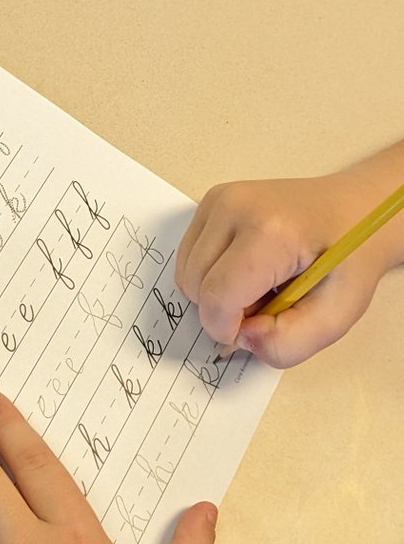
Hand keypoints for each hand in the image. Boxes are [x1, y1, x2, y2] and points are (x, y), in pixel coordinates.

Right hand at [176, 167, 395, 367]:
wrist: (356, 211)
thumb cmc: (349, 260)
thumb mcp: (335, 316)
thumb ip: (288, 344)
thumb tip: (240, 338)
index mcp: (272, 232)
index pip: (217, 297)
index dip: (229, 329)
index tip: (259, 326)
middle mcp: (236, 206)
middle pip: (195, 287)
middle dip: (224, 310)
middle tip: (268, 301)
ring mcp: (220, 199)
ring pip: (186, 274)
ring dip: (215, 293)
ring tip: (258, 284)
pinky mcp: (212, 200)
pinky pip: (189, 257)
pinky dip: (210, 274)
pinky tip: (245, 267)